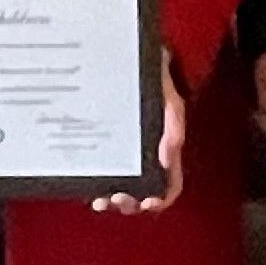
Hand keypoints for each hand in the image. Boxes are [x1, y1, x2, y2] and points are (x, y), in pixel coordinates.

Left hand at [96, 55, 186, 214]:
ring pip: (123, 186)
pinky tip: (91, 186)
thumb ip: (174, 127)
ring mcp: (128, 153)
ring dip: (113, 200)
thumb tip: (165, 160)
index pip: (170, 184)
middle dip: (130, 203)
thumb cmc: (158, 82)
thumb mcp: (170, 102)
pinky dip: (100, 184)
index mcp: (166, 151)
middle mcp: (147, 156)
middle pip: (143, 192)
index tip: (148, 202)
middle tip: (116, 199)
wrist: (138, 61)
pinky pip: (106, 172)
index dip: (161, 199)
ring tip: (101, 200)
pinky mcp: (110, 146)